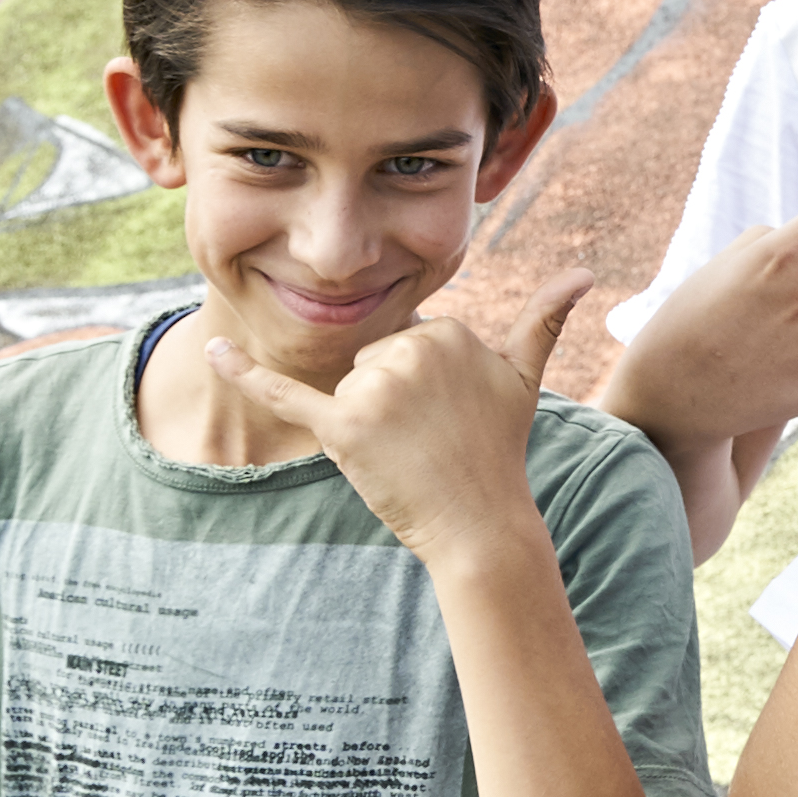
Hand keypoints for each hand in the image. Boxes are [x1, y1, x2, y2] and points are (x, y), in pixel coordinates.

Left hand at [211, 277, 577, 564]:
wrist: (480, 524)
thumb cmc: (497, 451)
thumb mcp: (523, 378)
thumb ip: (545, 317)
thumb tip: (586, 272)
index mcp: (446, 329)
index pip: (404, 343)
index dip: (419, 387)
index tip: (448, 417)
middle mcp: (411, 349)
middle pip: (372, 363)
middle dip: (390, 402)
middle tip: (428, 438)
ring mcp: (376, 388)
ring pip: (347, 390)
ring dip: (366, 423)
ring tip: (407, 451)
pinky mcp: (343, 427)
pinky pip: (285, 394)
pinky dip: (244, 374)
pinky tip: (211, 353)